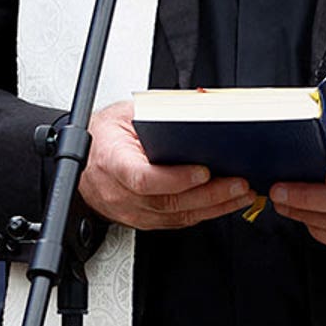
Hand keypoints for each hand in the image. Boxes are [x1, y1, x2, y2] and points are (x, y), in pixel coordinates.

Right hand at [78, 100, 252, 228]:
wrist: (84, 161)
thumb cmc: (104, 135)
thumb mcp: (126, 113)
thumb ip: (159, 111)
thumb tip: (200, 104)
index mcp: (112, 161)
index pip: (143, 178)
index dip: (176, 179)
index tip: (204, 172)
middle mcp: (119, 192)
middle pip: (167, 201)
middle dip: (208, 194)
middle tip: (238, 183)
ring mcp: (130, 210)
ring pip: (175, 216)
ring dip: (213, 207)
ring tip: (241, 192)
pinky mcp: (142, 219)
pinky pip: (176, 221)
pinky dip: (204, 213)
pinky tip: (226, 203)